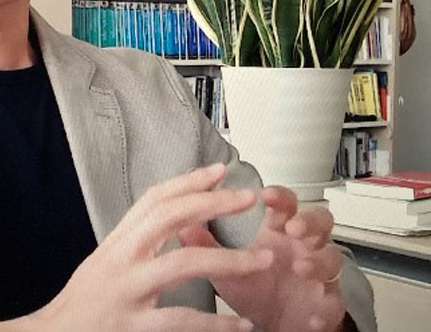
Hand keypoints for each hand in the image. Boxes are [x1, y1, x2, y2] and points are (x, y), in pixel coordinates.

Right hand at [23, 163, 273, 331]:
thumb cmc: (81, 306)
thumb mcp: (105, 264)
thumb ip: (136, 245)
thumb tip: (174, 227)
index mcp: (117, 244)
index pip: (154, 199)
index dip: (188, 181)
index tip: (218, 171)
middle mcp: (120, 260)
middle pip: (169, 217)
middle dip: (212, 203)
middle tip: (247, 198)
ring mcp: (127, 291)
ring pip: (182, 264)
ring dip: (229, 260)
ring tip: (263, 259)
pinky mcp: (132, 325)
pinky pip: (181, 320)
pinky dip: (216, 323)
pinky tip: (240, 324)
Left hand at [179, 186, 346, 331]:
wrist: (274, 324)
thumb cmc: (256, 287)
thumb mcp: (225, 267)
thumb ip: (204, 245)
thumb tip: (178, 223)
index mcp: (278, 232)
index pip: (284, 203)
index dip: (279, 196)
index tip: (263, 193)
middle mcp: (303, 247)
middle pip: (321, 220)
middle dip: (310, 220)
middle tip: (293, 227)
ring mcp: (318, 275)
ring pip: (333, 258)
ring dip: (319, 260)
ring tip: (301, 265)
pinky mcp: (326, 305)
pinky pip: (334, 304)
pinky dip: (326, 307)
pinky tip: (313, 314)